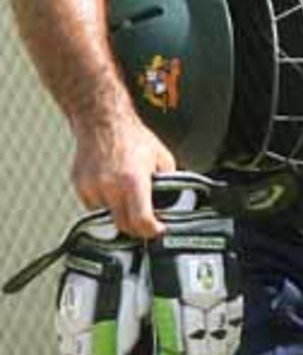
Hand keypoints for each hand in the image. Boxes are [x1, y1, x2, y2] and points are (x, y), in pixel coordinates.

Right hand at [70, 110, 175, 237]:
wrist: (103, 122)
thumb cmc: (132, 137)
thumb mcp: (162, 158)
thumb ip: (168, 182)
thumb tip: (171, 200)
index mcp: (133, 181)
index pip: (141, 220)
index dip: (151, 231)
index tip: (157, 231)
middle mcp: (110, 187)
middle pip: (123, 225)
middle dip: (136, 227)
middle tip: (145, 222)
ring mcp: (92, 188)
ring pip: (107, 215)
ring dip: (118, 211)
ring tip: (126, 192)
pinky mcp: (80, 187)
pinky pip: (94, 205)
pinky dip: (104, 202)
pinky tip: (111, 185)